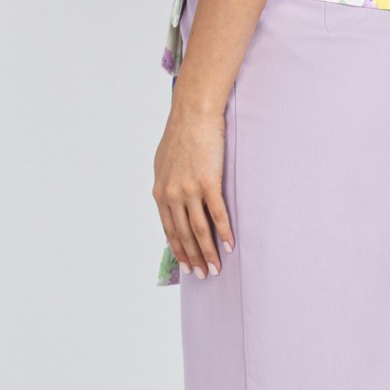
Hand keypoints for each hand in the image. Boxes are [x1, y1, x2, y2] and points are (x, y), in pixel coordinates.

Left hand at [153, 101, 234, 278]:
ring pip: (199, 229)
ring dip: (208, 252)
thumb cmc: (181, 134)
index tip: (187, 267)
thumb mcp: (164, 163)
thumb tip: (168, 198)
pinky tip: (229, 245)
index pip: (169, 229)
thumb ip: (166, 183)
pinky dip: (223, 232)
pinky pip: (216, 214)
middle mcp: (172, 194)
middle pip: (184, 234)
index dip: (178, 250)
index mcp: (160, 191)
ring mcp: (189, 190)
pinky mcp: (208, 182)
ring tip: (216, 268)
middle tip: (204, 276)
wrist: (193, 114)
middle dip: (193, 258)